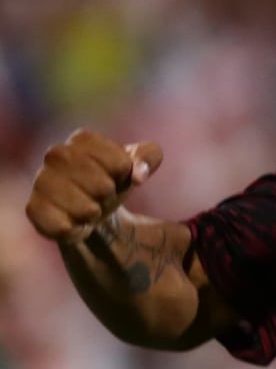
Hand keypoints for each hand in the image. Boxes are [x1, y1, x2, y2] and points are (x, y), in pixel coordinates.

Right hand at [26, 130, 162, 243]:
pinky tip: (74, 222)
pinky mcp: (33, 208)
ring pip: (85, 208)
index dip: (124, 175)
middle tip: (102, 194)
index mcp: (82, 139)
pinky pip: (63, 226)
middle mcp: (56, 154)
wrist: (92, 208)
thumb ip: (150, 157)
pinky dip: (77, 229)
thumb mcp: (140, 163)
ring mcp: (41, 181)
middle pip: (102, 186)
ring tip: (89, 208)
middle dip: (110, 196)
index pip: (121, 163)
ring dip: (94, 213)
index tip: (117, 174)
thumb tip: (138, 175)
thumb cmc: (114, 180)